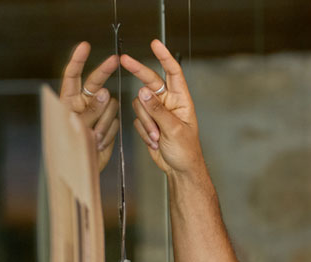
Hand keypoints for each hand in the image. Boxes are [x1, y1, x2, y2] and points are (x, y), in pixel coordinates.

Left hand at [59, 41, 120, 170]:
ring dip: (104, 122)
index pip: (72, 76)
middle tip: (115, 60)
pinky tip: (98, 143)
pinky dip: (108, 133)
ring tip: (93, 138)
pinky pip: (115, 122)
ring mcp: (96, 115)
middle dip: (104, 70)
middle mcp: (83, 104)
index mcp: (68, 101)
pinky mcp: (107, 126)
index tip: (85, 46)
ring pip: (110, 106)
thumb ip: (90, 110)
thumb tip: (105, 93)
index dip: (77, 60)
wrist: (78, 172)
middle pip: (95, 82)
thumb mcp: (75, 128)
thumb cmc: (68, 149)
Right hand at [121, 40, 204, 175]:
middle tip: (124, 59)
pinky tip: (154, 142)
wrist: (179, 169)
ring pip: (140, 104)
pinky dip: (144, 131)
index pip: (173, 72)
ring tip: (156, 138)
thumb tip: (143, 91)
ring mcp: (157, 112)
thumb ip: (157, 111)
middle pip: (150, 81)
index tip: (155, 44)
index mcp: (181, 100)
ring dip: (146, 122)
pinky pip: (138, 119)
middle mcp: (169, 102)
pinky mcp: (148, 122)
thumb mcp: (174, 130)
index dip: (164, 57)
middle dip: (138, 71)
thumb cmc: (186, 151)